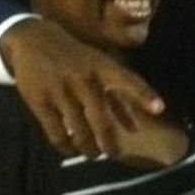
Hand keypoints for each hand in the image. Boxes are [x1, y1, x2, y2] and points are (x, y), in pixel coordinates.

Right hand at [0, 19, 164, 157]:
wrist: (33, 40)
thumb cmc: (75, 57)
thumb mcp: (98, 68)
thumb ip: (118, 98)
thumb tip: (135, 130)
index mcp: (102, 66)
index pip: (128, 80)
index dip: (144, 94)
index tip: (160, 108)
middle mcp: (84, 79)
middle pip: (101, 122)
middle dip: (109, 145)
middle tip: (113, 153)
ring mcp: (61, 91)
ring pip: (79, 133)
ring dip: (88, 149)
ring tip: (91, 152)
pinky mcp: (40, 102)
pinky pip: (56, 135)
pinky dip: (65, 147)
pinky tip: (70, 149)